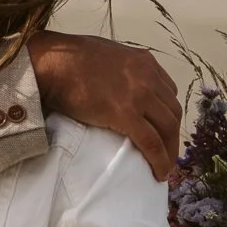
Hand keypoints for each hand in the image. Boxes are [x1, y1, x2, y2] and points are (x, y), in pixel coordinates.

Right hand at [27, 33, 181, 181]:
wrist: (53, 63)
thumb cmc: (69, 58)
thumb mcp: (106, 54)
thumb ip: (121, 69)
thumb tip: (117, 86)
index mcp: (144, 62)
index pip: (169, 92)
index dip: (169, 114)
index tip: (164, 129)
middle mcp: (148, 77)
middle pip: (172, 112)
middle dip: (173, 136)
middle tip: (168, 153)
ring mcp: (139, 95)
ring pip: (167, 129)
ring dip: (170, 151)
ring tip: (165, 167)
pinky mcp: (126, 114)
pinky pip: (151, 142)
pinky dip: (159, 159)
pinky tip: (159, 171)